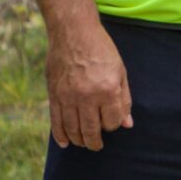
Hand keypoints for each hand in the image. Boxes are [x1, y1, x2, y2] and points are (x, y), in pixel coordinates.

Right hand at [45, 16, 131, 150]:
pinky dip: (60, 135)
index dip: (113, 125)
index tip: (112, 122)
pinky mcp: (54, 95)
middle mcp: (87, 96)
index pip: (112, 121)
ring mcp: (68, 97)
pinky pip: (56, 121)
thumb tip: (127, 124)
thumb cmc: (102, 50)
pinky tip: (65, 143)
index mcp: (108, 90)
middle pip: (91, 130)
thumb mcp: (121, 71)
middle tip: (97, 146)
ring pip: (72, 129)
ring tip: (84, 143)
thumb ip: (124, 99)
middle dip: (95, 141)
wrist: (74, 33)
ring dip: (79, 140)